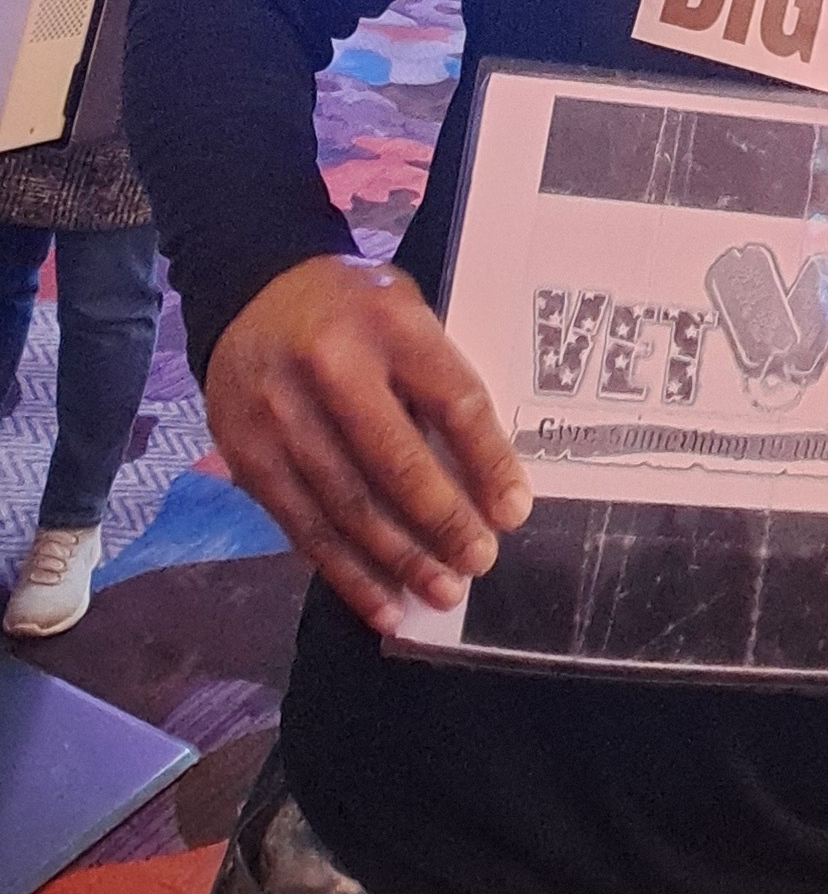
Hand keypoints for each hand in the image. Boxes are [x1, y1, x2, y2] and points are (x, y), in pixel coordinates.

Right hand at [205, 253, 531, 635]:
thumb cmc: (351, 310)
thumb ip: (437, 380)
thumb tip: (482, 478)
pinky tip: (381, 602)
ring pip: (346, 505)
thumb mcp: (405, 314)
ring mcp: (280, 414)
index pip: (451, 399)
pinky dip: (345, 573)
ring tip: (441, 592)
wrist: (250, 291)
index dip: (487, 462)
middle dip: (443, 521)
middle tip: (479, 562)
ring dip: (398, 559)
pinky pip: (302, 526)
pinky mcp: (247, 456)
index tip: (514, 512)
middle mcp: (329, 366)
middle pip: (394, 460)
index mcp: (387, 322)